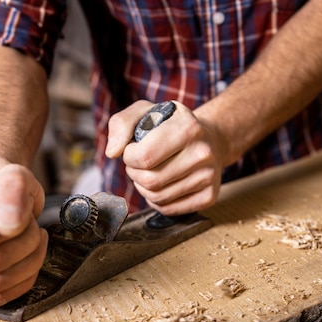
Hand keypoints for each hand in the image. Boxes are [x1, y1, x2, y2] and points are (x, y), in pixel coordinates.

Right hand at [0, 164, 47, 305]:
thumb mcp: (16, 175)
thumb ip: (14, 187)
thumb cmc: (5, 188)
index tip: (27, 216)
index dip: (17, 230)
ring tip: (32, 243)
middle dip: (28, 246)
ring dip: (28, 265)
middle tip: (35, 229)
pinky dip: (21, 282)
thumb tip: (9, 223)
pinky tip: (25, 261)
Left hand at [105, 100, 223, 214]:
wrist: (208, 139)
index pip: (144, 156)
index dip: (129, 156)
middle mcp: (202, 152)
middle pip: (150, 180)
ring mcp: (208, 176)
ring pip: (157, 197)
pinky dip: (157, 200)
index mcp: (187, 128)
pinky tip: (162, 185)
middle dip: (134, 173)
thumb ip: (121, 124)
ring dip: (143, 187)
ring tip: (149, 172)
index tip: (132, 149)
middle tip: (138, 163)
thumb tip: (112, 152)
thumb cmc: (170, 126)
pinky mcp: (209, 196)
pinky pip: (169, 209)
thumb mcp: (144, 112)